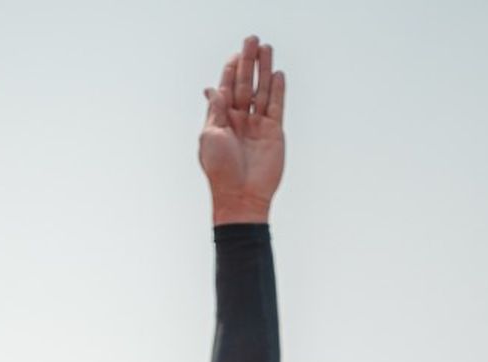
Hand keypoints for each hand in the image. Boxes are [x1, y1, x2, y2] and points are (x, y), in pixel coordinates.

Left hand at [200, 34, 284, 220]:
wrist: (240, 196)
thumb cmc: (220, 170)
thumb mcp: (210, 137)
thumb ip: (214, 111)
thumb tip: (212, 89)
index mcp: (220, 121)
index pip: (226, 88)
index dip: (230, 70)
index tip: (235, 54)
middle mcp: (239, 121)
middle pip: (244, 84)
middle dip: (248, 62)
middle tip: (252, 40)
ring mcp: (257, 126)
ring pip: (262, 91)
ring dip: (263, 70)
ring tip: (266, 48)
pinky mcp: (273, 132)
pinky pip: (276, 106)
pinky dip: (277, 89)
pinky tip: (277, 74)